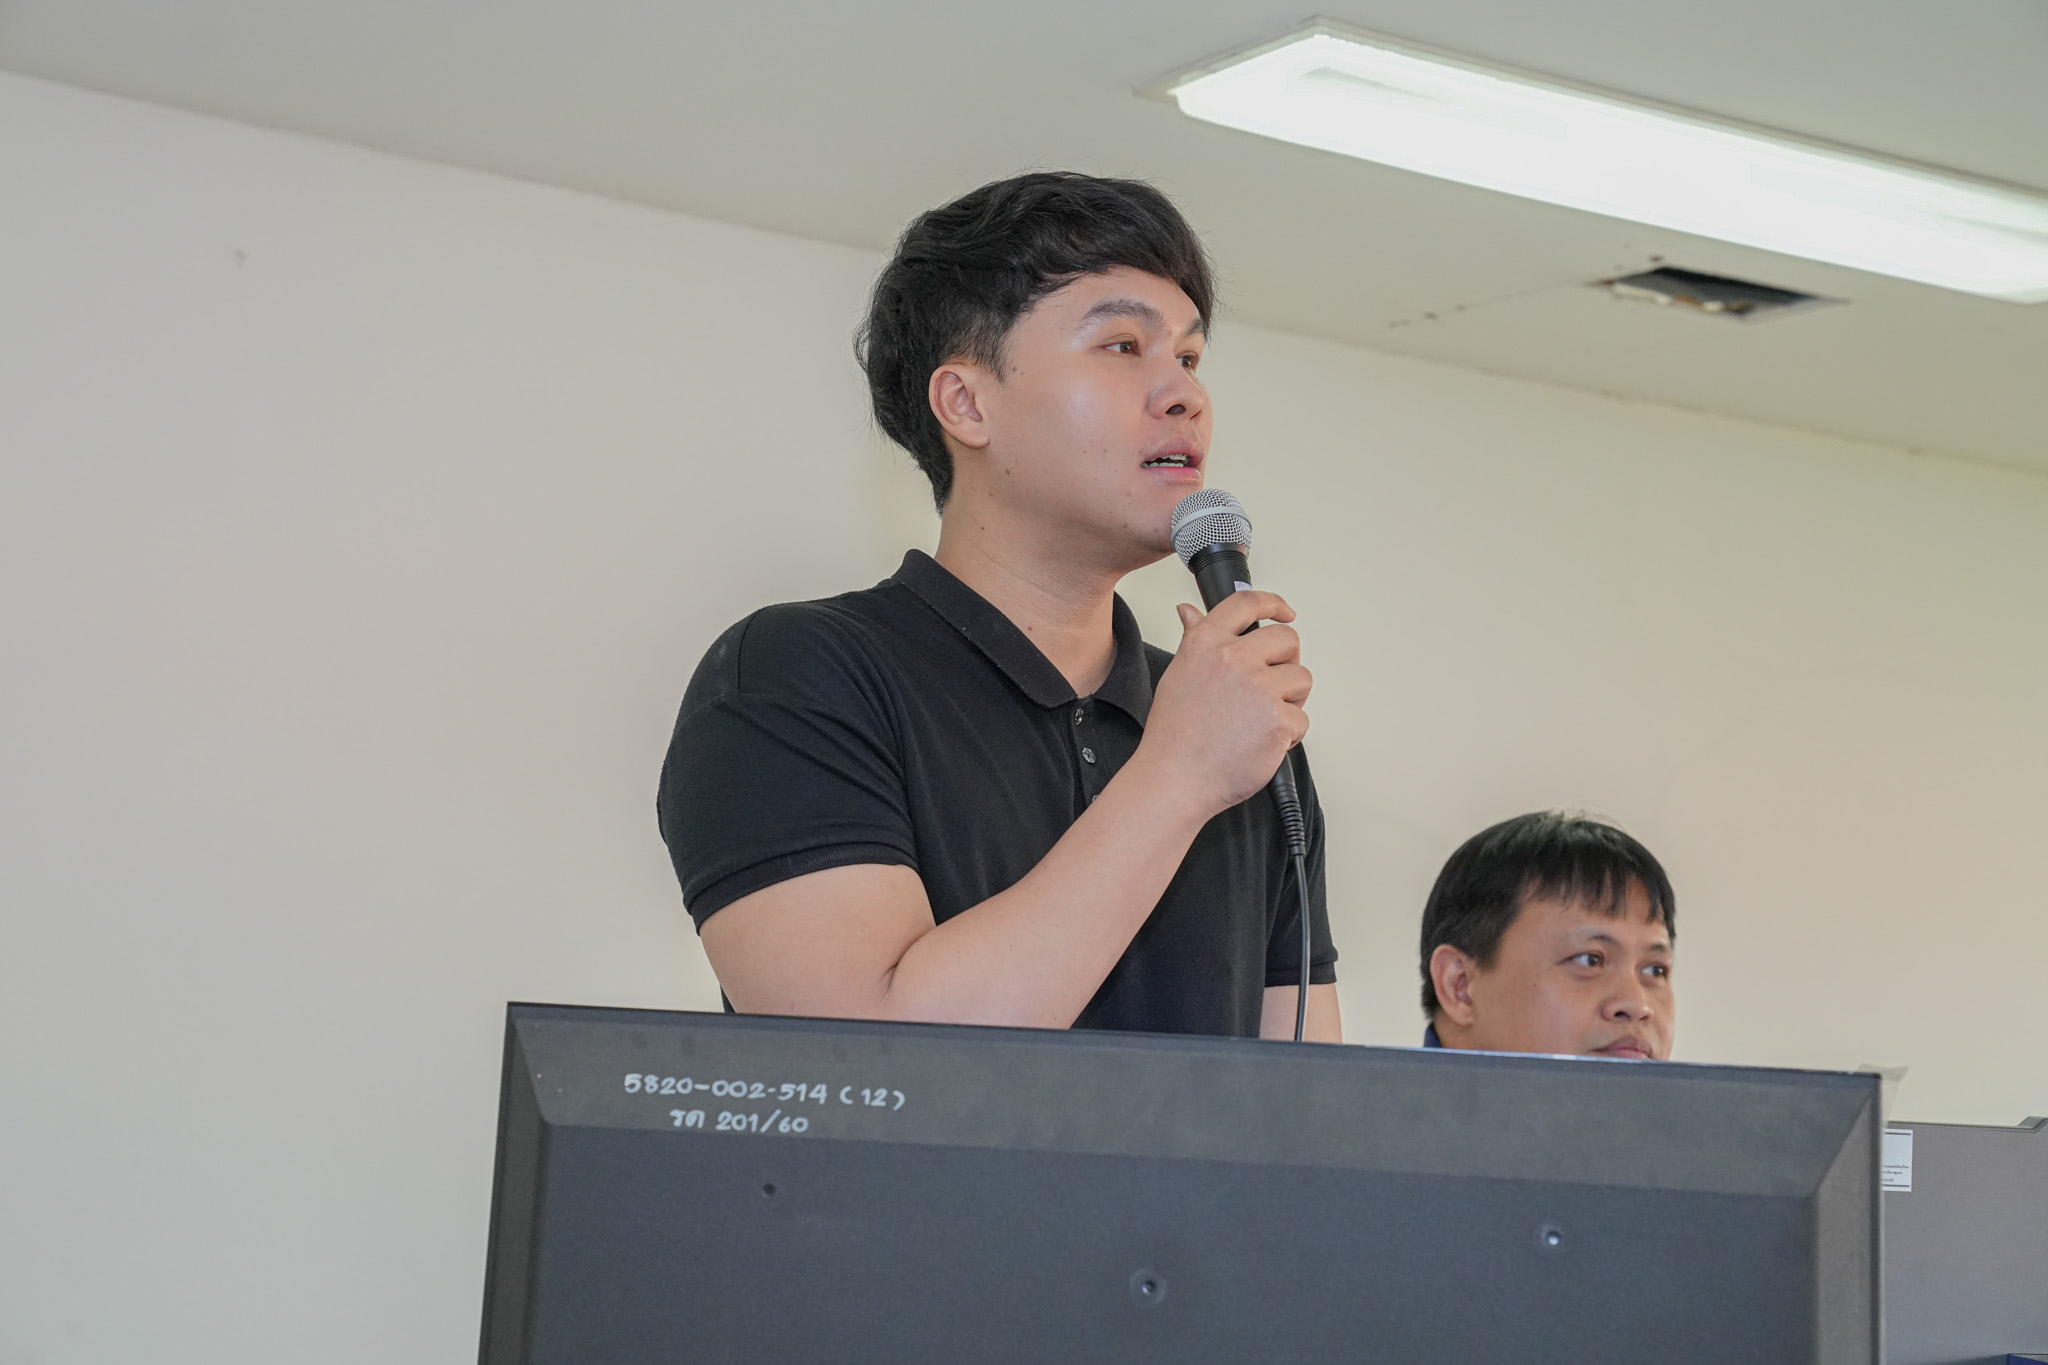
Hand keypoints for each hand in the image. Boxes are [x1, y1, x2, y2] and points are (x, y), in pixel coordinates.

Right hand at [1132, 590, 1311, 818]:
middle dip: (1287, 661)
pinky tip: (1260, 742)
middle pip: (1288, 639)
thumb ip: (1194, 639)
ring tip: (1260, 719)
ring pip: (1302, 678)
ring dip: (1290, 700)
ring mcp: (1259, 688)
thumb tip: (1190, 612)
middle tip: (1272, 685)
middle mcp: (1233, 658)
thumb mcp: (1178, 674)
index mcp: (1207, 642)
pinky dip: (1288, 735)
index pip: (1247, 603)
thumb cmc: (1173, 735)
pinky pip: (1302, 719)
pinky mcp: (1278, 720)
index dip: (1272, 604)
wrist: (1174, 779)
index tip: (1284, 612)